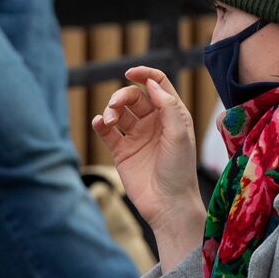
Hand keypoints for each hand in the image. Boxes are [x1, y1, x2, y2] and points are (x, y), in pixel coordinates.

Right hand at [94, 67, 206, 269]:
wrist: (167, 204)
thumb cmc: (179, 170)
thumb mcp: (178, 134)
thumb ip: (167, 106)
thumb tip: (150, 83)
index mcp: (172, 115)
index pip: (157, 84)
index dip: (144, 74)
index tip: (130, 73)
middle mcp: (154, 122)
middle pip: (134, 97)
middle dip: (122, 96)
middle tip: (116, 106)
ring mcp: (137, 136)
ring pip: (119, 112)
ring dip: (111, 110)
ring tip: (109, 121)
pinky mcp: (121, 151)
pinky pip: (107, 132)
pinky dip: (100, 124)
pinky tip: (100, 123)